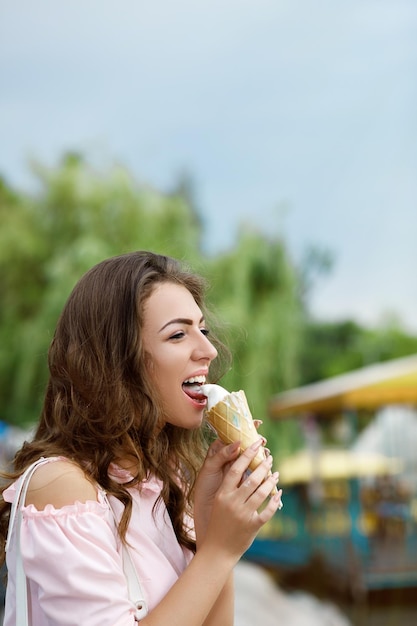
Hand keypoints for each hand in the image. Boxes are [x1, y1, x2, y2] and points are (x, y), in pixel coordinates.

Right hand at [200, 439, 281, 561]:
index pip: (235, 469)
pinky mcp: (252, 526)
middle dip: (263, 466)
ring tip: (276, 474)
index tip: (255, 444)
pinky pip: (268, 511)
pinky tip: (279, 493)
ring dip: (271, 481)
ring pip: (261, 492)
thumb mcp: (219, 502)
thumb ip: (230, 486)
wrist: (217, 549)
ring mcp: (243, 515)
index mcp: (222, 494)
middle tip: (269, 458)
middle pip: (251, 479)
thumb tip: (244, 467)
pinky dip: (275, 501)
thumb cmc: (217, 522)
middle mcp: (233, 502)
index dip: (246, 455)